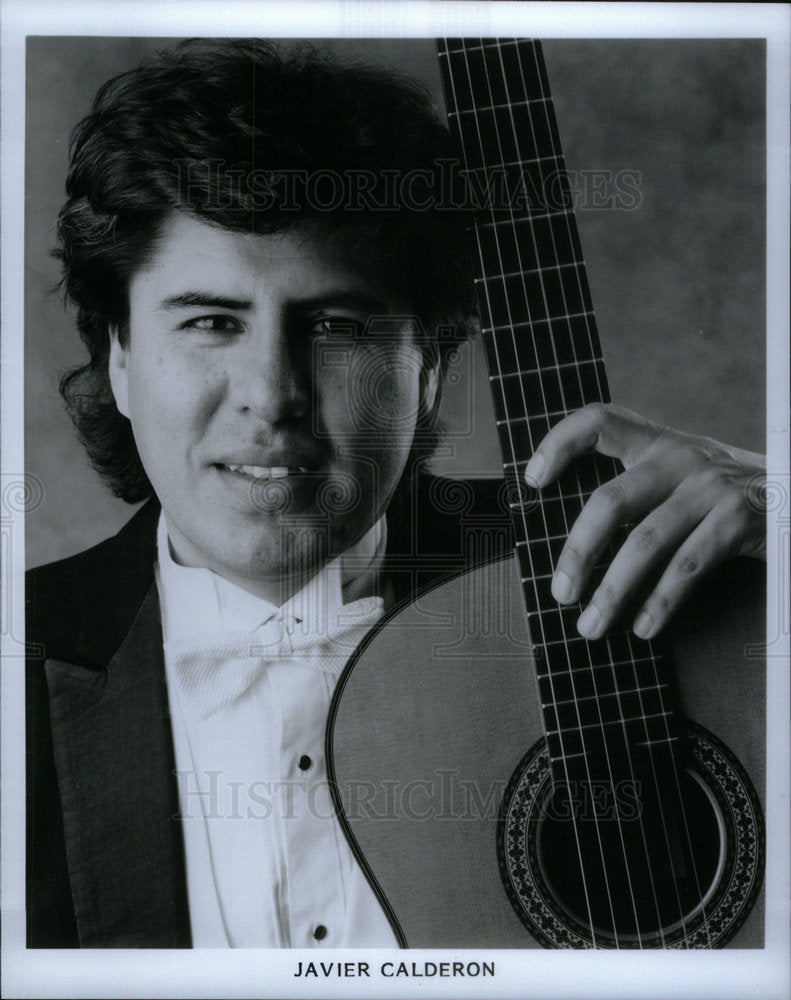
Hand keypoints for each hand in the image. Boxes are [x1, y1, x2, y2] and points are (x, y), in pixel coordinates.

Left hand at [524, 403, 765, 640]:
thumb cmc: (726, 498)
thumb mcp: (682, 478)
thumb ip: (639, 493)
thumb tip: (577, 550)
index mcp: (657, 443)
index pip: (600, 420)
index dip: (560, 442)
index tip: (532, 481)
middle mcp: (681, 457)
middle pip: (610, 500)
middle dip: (578, 552)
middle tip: (561, 593)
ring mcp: (711, 487)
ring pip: (645, 542)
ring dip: (612, 591)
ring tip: (591, 625)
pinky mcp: (738, 520)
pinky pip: (687, 566)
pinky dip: (660, 602)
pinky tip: (642, 626)